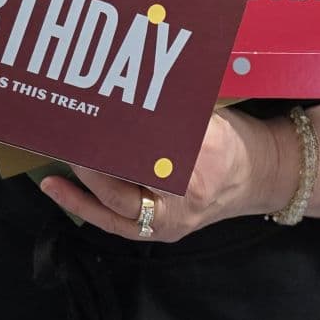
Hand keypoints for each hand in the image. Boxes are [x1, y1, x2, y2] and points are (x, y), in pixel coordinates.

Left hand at [38, 108, 290, 243]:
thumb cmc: (235, 138)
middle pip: (126, 174)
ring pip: (116, 203)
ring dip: (82, 178)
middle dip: (93, 153)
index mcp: (202, 151)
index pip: (148, 140)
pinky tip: (55, 187)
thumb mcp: (209, 114)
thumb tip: (121, 87)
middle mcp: (186, 192)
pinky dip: (81, 206)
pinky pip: (115, 224)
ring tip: (57, 152)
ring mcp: (173, 219)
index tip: (92, 107)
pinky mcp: (163, 232)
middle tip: (67, 128)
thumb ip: (170, 110)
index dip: (116, 126)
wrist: (264, 177)